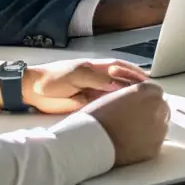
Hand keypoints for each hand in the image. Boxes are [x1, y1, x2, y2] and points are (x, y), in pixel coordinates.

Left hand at [5, 59, 148, 115]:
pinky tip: (125, 117)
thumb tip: (118, 84)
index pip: (124, 69)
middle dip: (136, 89)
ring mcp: (96, 93)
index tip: (150, 83)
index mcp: (99, 67)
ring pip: (117, 96)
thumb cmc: (54, 77)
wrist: (33, 91)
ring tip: (143, 110)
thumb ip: (98, 79)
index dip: (137, 74)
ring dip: (128, 102)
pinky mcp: (90, 106)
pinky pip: (106, 107)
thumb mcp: (78, 74)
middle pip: (124, 83)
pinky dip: (116, 111)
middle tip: (151, 99)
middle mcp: (101, 79)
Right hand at [80, 81, 170, 165]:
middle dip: (151, 112)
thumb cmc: (96, 118)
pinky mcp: (155, 148)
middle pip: (161, 108)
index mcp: (145, 91)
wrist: (90, 142)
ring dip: (150, 128)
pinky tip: (131, 145)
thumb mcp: (114, 96)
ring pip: (161, 126)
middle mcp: (157, 108)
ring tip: (130, 134)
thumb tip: (138, 102)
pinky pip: (155, 144)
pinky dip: (146, 144)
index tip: (140, 105)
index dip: (147, 99)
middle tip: (134, 121)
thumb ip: (131, 96)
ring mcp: (159, 129)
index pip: (155, 91)